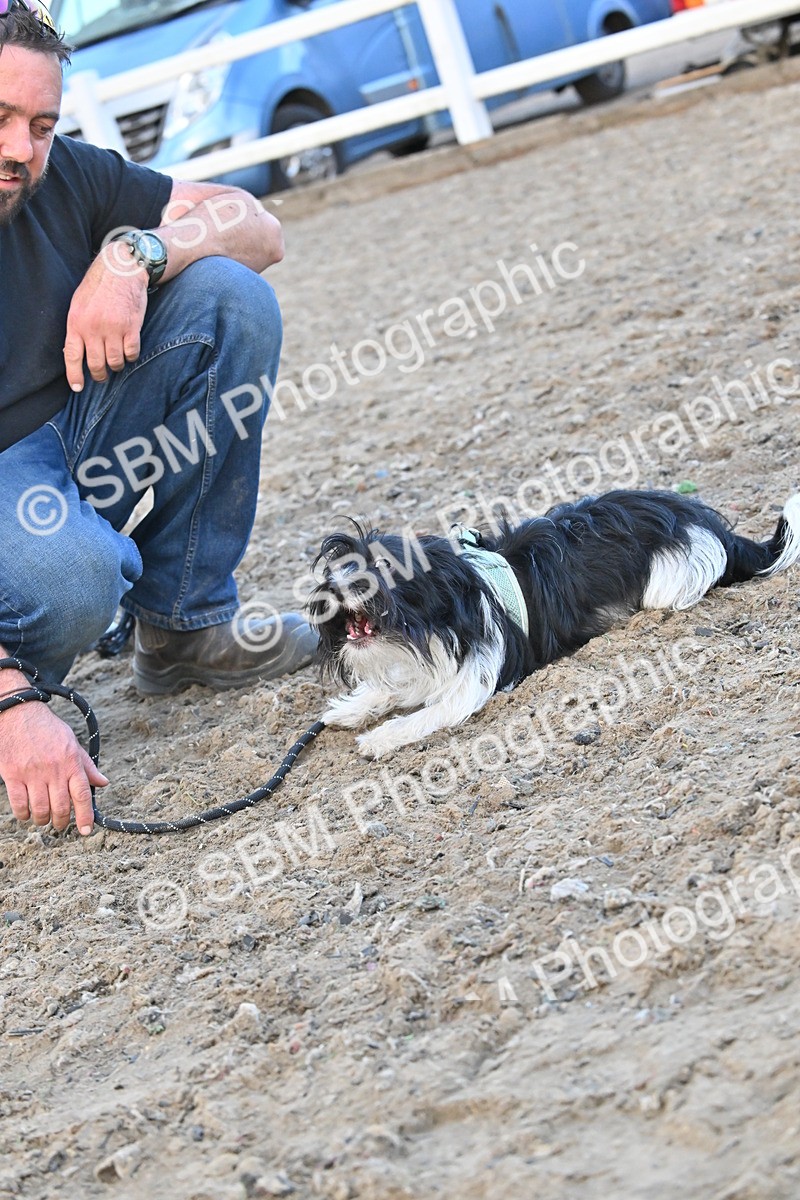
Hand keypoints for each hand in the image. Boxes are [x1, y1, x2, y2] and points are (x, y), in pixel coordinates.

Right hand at [0, 701, 107, 834]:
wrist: (19, 713)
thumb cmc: (47, 729)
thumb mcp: (71, 742)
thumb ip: (86, 766)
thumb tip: (103, 783)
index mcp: (71, 761)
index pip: (82, 794)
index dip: (85, 815)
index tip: (87, 830)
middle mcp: (54, 769)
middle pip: (61, 807)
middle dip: (63, 822)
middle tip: (61, 824)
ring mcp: (32, 773)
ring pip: (41, 810)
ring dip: (43, 820)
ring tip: (44, 819)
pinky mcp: (13, 775)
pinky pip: (20, 804)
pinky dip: (24, 815)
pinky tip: (27, 814)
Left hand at [63, 245, 148, 391]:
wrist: (121, 269)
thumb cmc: (99, 286)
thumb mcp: (79, 305)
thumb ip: (78, 328)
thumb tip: (76, 352)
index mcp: (77, 322)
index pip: (72, 356)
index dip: (74, 375)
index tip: (78, 388)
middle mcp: (93, 328)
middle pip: (96, 364)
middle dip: (99, 375)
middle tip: (102, 376)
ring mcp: (113, 329)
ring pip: (115, 362)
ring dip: (117, 366)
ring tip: (117, 363)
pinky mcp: (132, 328)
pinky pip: (131, 353)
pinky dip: (131, 357)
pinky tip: (129, 352)